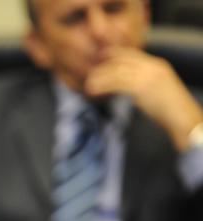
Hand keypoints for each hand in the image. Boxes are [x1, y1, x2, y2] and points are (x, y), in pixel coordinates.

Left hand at [85, 47, 202, 150]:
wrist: (182, 116)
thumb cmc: (171, 108)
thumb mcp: (159, 87)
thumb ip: (144, 81)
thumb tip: (126, 84)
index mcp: (157, 65)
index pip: (132, 54)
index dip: (115, 54)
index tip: (101, 57)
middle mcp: (152, 66)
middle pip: (122, 60)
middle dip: (104, 66)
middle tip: (89, 73)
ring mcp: (146, 76)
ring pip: (116, 72)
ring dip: (100, 78)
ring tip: (88, 85)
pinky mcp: (140, 87)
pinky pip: (116, 83)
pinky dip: (102, 86)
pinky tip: (93, 91)